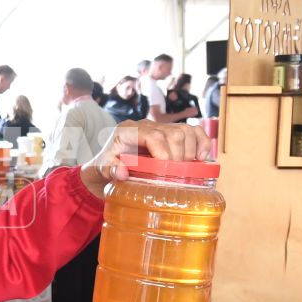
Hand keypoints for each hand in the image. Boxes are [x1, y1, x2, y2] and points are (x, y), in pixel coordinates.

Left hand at [82, 120, 208, 199]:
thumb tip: (122, 173)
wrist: (106, 164)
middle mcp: (146, 125)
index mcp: (127, 130)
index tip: (165, 171)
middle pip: (173, 133)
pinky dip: (201, 143)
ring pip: (185, 130)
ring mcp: (160, 128)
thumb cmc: (104, 166)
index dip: (164, 153)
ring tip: (185, 170)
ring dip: (190, 152)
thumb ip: (108, 170)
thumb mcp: (100, 169)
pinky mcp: (170, 133)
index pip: (153, 135)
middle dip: (178, 157)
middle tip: (174, 176)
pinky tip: (201, 158)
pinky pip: (192, 131)